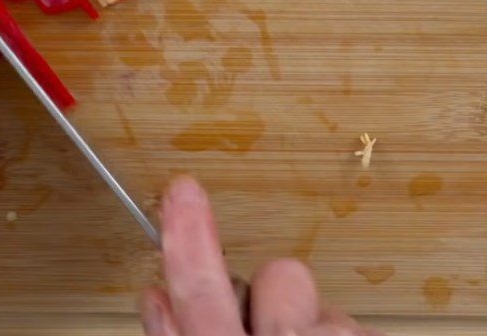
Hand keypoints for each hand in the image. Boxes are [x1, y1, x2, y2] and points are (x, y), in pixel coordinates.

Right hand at [141, 176, 382, 335]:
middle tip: (271, 328)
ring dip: (311, 327)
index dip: (190, 238)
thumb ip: (181, 333)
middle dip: (276, 293)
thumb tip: (157, 294)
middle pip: (283, 277)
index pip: (201, 297)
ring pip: (324, 303)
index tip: (182, 189)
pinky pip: (355, 326)